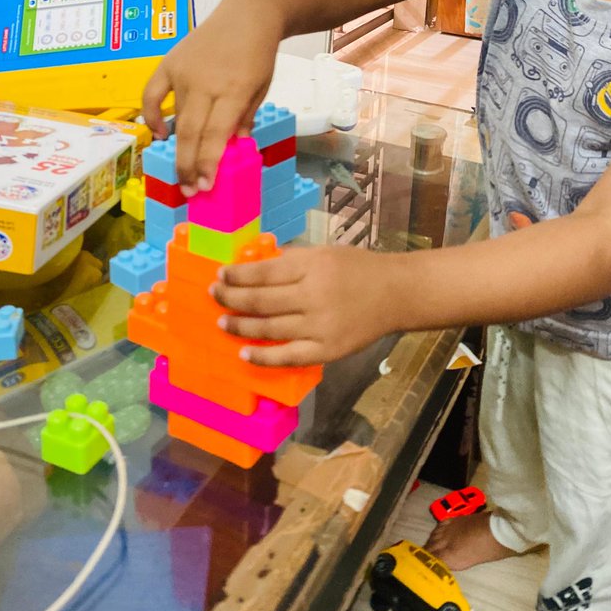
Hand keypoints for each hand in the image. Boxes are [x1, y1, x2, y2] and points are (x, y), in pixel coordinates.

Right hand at [142, 0, 281, 193]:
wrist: (247, 14)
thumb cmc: (259, 55)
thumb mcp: (261, 89)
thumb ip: (244, 119)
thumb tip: (227, 151)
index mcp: (234, 89)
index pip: (215, 134)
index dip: (208, 164)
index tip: (206, 186)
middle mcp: (205, 82)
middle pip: (191, 132)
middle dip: (189, 166)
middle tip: (190, 190)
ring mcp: (183, 72)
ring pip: (176, 117)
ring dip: (178, 146)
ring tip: (183, 170)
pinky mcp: (169, 63)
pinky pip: (151, 94)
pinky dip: (151, 115)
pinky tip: (158, 133)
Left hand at [211, 245, 398, 365]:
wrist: (396, 294)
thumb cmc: (359, 268)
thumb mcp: (325, 253)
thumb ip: (292, 260)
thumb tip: (254, 267)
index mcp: (312, 266)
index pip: (264, 272)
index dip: (237, 275)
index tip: (220, 275)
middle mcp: (313, 295)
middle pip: (261, 301)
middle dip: (231, 298)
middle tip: (214, 295)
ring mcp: (319, 326)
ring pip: (268, 328)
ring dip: (240, 326)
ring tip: (222, 321)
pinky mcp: (326, 350)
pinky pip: (288, 357)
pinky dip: (263, 356)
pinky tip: (244, 353)